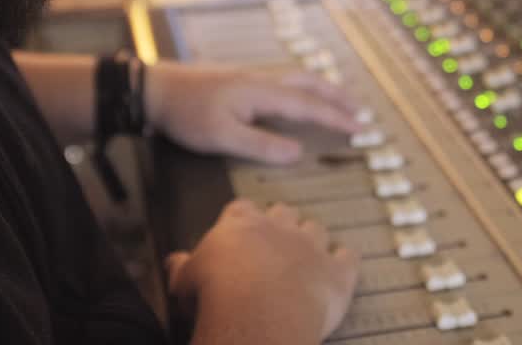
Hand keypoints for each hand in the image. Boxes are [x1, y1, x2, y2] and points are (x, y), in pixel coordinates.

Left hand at [145, 61, 363, 164]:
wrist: (154, 89)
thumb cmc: (185, 114)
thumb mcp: (222, 137)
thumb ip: (261, 145)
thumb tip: (298, 152)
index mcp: (262, 92)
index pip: (308, 105)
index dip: (336, 117)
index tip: (360, 128)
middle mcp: (261, 79)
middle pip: (309, 83)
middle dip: (336, 96)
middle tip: (359, 111)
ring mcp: (250, 76)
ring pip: (296, 78)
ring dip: (321, 88)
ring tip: (337, 100)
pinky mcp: (239, 79)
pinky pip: (283, 79)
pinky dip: (302, 87)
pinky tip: (296, 95)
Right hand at [167, 200, 358, 343]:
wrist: (257, 313)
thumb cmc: (218, 294)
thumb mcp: (186, 279)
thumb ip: (182, 266)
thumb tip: (174, 262)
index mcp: (240, 223)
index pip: (242, 208)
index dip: (242, 219)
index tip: (240, 230)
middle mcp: (279, 227)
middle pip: (284, 211)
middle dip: (281, 223)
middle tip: (274, 242)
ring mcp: (311, 247)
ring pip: (317, 229)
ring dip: (313, 240)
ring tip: (307, 254)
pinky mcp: (336, 272)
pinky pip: (348, 258)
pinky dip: (346, 262)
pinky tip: (342, 265)